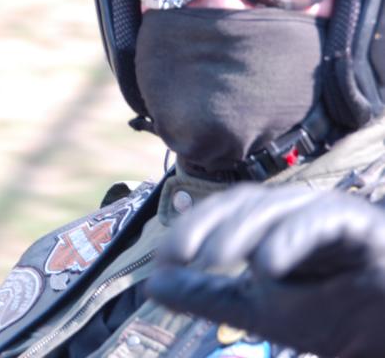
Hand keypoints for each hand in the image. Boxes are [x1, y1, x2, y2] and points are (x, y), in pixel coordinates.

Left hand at [145, 184, 384, 357]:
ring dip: (242, 230)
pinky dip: (292, 238)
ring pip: (278, 206)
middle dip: (208, 224)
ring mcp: (331, 215)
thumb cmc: (332, 314)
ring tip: (213, 259)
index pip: (224, 212)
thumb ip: (205, 295)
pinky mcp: (364, 227)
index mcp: (272, 225)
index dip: (190, 228)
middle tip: (180, 256)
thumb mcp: (256, 309)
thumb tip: (152, 284)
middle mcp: (297, 212)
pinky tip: (266, 266)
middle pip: (245, 202)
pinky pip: (323, 219)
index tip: (163, 259)